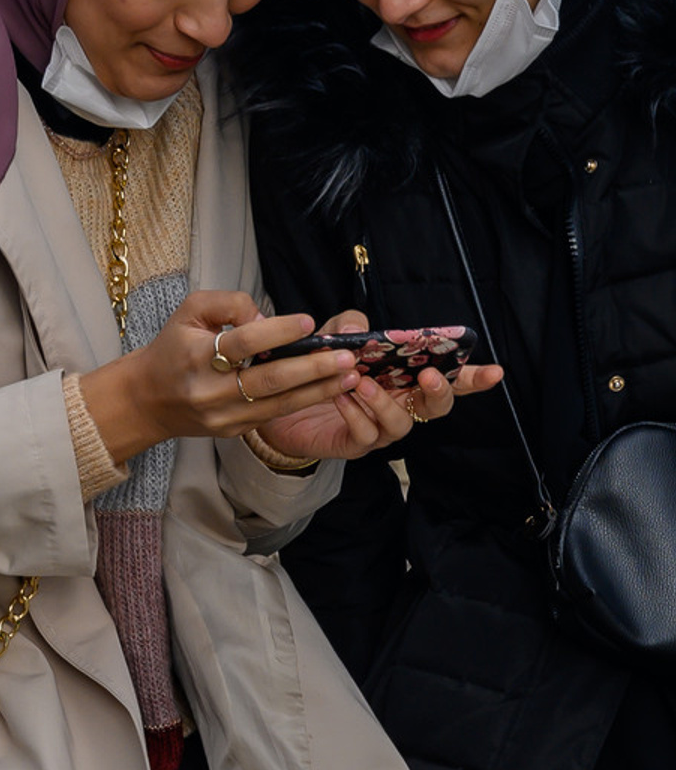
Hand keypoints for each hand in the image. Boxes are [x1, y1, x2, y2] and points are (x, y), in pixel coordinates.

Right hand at [79, 292, 365, 465]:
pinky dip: (304, 402)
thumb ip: (228, 304)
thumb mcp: (189, 311)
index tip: (309, 322)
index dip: (277, 332)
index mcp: (195, 355)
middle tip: (347, 357)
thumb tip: (267, 318)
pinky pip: (275, 415)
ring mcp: (224, 415)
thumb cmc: (173, 347)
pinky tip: (329, 391)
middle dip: (313, 368)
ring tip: (351, 376)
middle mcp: (210, 389)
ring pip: (280, 403)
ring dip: (320, 390)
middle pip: (269, 379)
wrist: (148, 398)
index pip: (242, 342)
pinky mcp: (234, 431)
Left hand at [258, 312, 506, 462]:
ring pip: (402, 424)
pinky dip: (356, 415)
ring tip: (363, 383)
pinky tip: (341, 399)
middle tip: (427, 375)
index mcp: (402, 378)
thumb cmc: (316, 368)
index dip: (471, 378)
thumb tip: (358, 329)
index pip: (445, 379)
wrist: (276, 400)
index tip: (494, 371)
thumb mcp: (332, 337)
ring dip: (386, 402)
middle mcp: (399, 405)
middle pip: (436, 407)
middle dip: (439, 392)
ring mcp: (379, 428)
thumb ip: (349, 326)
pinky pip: (366, 435)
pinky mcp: (354, 444)